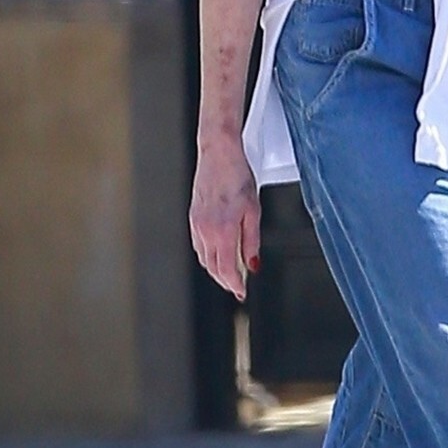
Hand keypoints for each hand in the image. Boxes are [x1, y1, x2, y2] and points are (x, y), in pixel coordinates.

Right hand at [190, 137, 261, 300]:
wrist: (218, 155)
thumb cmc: (237, 177)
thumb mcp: (253, 211)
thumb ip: (252, 241)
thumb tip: (253, 265)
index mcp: (223, 231)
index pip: (226, 269)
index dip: (234, 285)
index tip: (241, 292)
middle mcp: (206, 231)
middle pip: (213, 267)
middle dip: (225, 280)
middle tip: (238, 286)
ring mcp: (196, 224)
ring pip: (204, 258)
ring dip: (216, 268)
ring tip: (230, 272)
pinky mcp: (193, 217)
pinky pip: (198, 245)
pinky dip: (208, 254)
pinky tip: (217, 252)